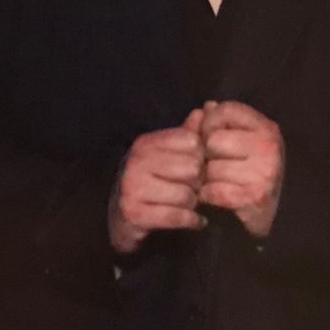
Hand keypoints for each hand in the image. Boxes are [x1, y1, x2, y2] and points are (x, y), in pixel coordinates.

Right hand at [108, 108, 205, 254]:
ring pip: (186, 195)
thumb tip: (207, 109)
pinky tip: (194, 221)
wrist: (122, 217)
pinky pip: (176, 216)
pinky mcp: (134, 213)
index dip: (203, 157)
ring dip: (194, 204)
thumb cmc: (152, 182)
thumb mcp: (168, 154)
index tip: (201, 167)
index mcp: (146, 142)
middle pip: (193, 169)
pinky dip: (191, 221)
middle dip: (200, 182)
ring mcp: (132, 186)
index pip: (192, 142)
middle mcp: (136, 161)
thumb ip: (189, 133)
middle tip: (197, 189)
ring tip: (191, 204)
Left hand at [199, 100, 283, 239]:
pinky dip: (208, 196)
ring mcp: (263, 173)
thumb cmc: (248, 174)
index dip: (210, 123)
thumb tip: (201, 110)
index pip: (226, 110)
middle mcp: (268, 147)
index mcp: (266, 128)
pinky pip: (212, 190)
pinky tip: (216, 197)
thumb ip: (214, 123)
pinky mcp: (253, 197)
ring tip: (218, 182)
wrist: (269, 216)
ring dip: (206, 178)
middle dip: (207, 154)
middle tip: (216, 164)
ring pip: (210, 168)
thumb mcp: (238, 141)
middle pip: (213, 140)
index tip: (209, 137)